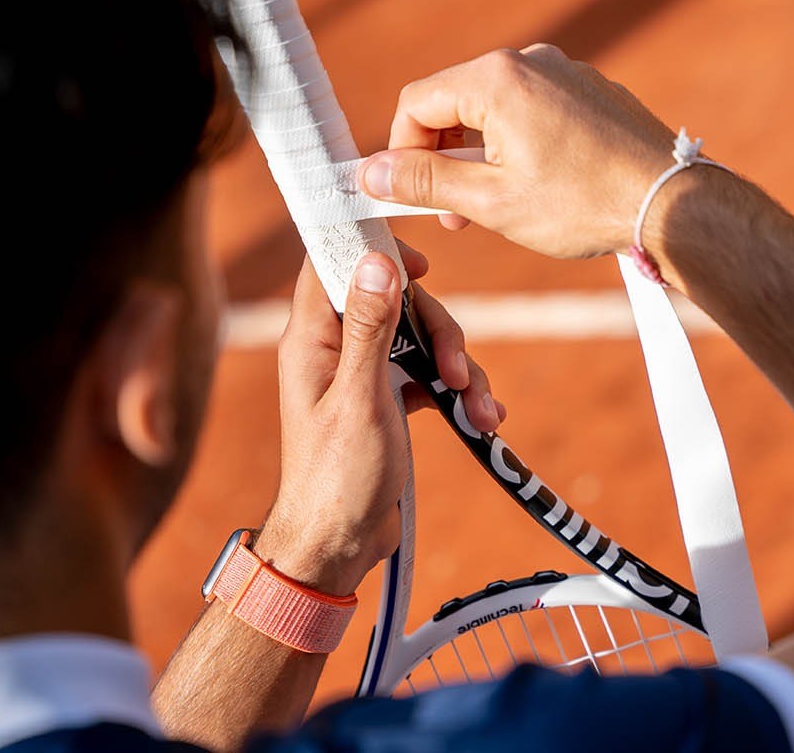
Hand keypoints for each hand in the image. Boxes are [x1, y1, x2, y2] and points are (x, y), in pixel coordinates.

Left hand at [256, 243, 503, 594]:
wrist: (339, 545)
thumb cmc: (337, 479)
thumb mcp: (360, 398)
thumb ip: (368, 328)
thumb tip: (376, 261)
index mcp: (312, 339)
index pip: (332, 262)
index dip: (376, 250)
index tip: (421, 265)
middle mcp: (334, 349)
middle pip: (394, 301)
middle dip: (438, 329)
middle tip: (458, 369)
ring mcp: (362, 375)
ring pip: (419, 339)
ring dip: (458, 366)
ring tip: (480, 409)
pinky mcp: (386, 400)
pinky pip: (428, 375)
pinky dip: (457, 392)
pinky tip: (481, 419)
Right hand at [358, 44, 679, 258]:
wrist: (671, 202)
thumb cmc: (583, 203)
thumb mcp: (491, 202)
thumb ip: (424, 183)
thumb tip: (373, 175)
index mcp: (496, 79)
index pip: (417, 104)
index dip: (402, 153)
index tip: (407, 196)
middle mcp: (529, 61)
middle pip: (455, 102)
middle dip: (443, 159)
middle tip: (454, 215)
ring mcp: (564, 72)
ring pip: (495, 110)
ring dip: (481, 157)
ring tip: (498, 207)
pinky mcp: (589, 91)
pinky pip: (533, 112)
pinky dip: (518, 146)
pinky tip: (539, 189)